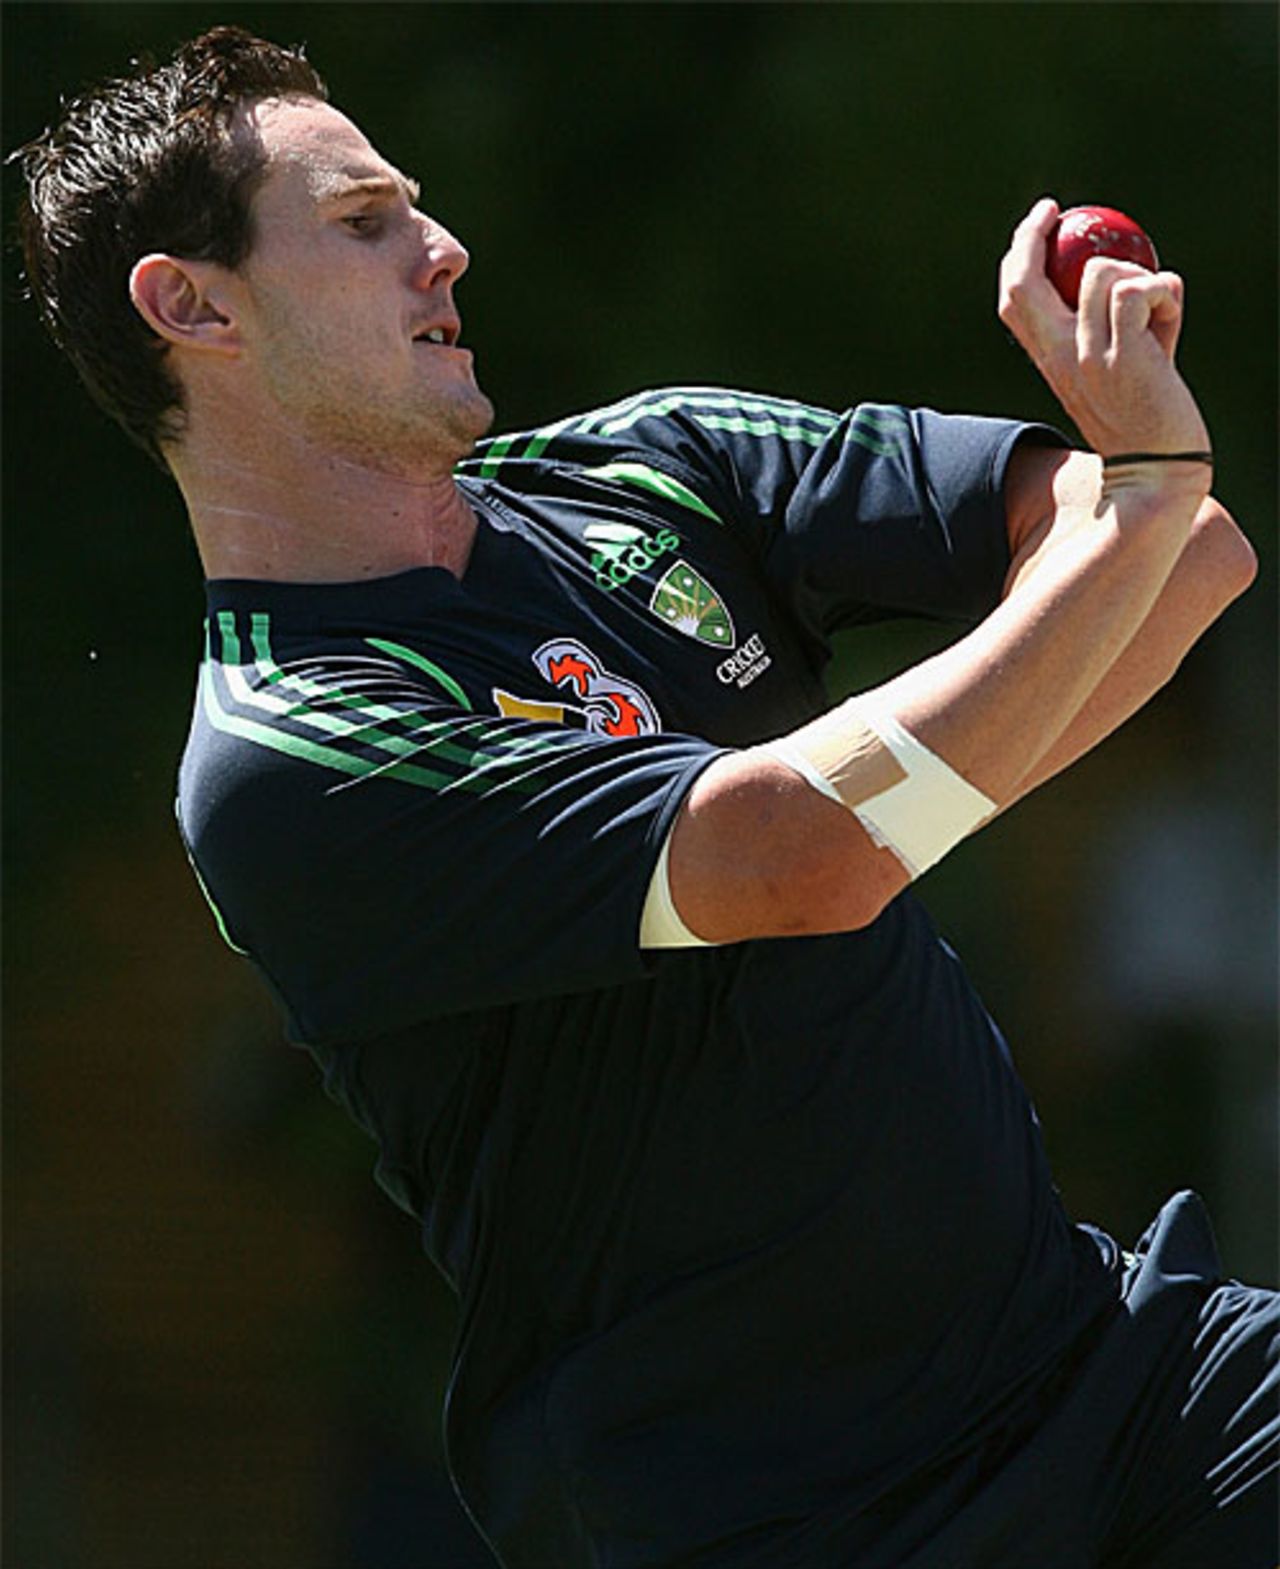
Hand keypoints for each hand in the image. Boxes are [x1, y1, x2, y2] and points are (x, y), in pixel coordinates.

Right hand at [998, 197, 1210, 462]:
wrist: (1155, 467)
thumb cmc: (1143, 414)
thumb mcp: (1109, 365)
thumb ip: (1104, 326)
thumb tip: (1117, 276)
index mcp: (1049, 358)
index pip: (1013, 299)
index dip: (1020, 253)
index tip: (1042, 221)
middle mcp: (1058, 355)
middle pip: (1023, 283)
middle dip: (1033, 236)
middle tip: (1058, 211)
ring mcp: (1087, 354)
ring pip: (1102, 272)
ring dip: (1139, 276)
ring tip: (1157, 310)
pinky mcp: (1122, 355)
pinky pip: (1141, 289)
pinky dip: (1165, 294)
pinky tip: (1171, 323)